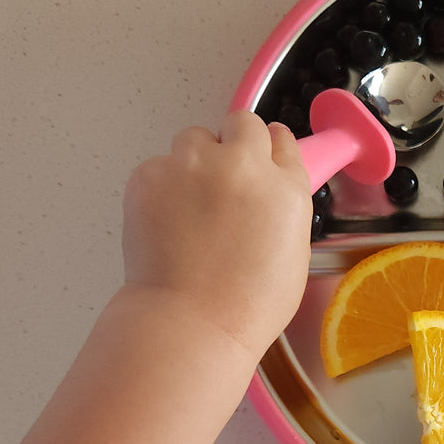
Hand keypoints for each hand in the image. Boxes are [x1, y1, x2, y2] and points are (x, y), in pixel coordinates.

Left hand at [121, 110, 311, 354]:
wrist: (192, 321)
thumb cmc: (248, 304)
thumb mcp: (293, 251)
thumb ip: (282, 204)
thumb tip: (266, 187)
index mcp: (285, 186)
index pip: (281, 140)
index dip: (268, 152)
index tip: (260, 163)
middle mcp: (242, 164)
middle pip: (241, 123)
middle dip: (234, 145)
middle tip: (224, 183)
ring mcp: (192, 164)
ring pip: (194, 140)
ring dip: (196, 162)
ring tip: (191, 208)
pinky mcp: (150, 174)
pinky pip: (159, 166)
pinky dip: (161, 187)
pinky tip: (166, 223)